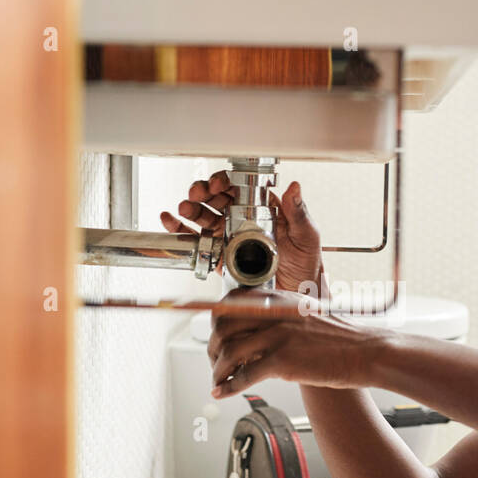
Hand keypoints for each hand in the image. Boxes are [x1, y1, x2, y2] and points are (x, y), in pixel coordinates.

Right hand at [159, 172, 324, 292]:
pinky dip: (181, 229)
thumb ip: (298, 213)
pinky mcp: (219, 256)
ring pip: (204, 216)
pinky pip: (197, 241)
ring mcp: (229, 237)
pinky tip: (171, 221)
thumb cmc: (305, 264)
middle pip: (216, 199)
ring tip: (185, 208)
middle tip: (197, 193)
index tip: (219, 185)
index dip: (225, 182)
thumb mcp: (306, 236)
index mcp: (263, 209)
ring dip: (191, 208)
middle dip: (203, 192)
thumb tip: (294, 187)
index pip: (239, 188)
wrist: (297, 295)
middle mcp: (243, 220)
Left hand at [207, 288, 392, 397]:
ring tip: (218, 380)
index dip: (216, 321)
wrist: (366, 351)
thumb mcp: (306, 314)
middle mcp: (273, 314)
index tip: (214, 335)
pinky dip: (228, 386)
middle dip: (211, 346)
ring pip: (228, 351)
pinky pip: (244, 375)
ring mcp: (277, 337)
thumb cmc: (341, 338)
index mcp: (278, 300)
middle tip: (213, 361)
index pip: (231, 302)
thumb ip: (280, 316)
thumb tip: (256, 330)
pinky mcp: (282, 361)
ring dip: (217, 369)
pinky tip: (223, 393)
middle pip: (222, 326)